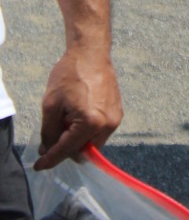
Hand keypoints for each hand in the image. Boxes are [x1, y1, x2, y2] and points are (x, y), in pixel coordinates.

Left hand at [35, 47, 122, 169]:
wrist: (91, 53)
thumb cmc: (70, 74)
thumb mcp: (51, 104)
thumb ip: (49, 132)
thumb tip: (48, 149)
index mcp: (90, 122)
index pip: (67, 149)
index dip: (51, 159)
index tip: (39, 166)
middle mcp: (107, 124)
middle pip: (82, 151)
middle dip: (65, 149)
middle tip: (51, 138)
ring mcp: (115, 119)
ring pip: (92, 144)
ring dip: (76, 140)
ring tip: (65, 122)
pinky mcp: (117, 113)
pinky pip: (99, 133)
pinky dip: (86, 132)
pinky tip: (76, 117)